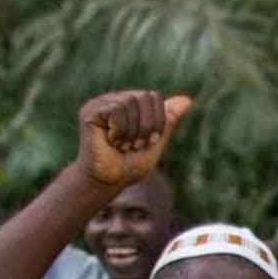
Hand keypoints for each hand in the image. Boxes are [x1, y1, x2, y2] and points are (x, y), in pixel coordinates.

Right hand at [74, 90, 191, 191]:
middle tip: (135, 145)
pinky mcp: (90, 111)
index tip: (148, 141)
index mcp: (130, 105)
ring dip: (132, 132)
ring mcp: (101, 104)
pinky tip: (111, 141)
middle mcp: (115, 100)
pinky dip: (120, 132)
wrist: (110, 181)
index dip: (157, 122)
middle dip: (146, 127)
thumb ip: (168, 120)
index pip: (154, 97)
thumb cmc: (130, 164)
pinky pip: (116, 111)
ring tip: (122, 145)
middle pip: (144, 97)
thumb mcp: (156, 141)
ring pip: (129, 103)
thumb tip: (187, 100)